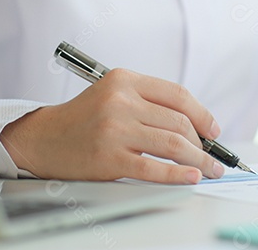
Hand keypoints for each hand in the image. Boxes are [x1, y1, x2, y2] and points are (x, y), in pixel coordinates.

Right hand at [0, 68, 225, 183]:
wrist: (44, 138)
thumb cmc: (84, 119)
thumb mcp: (113, 94)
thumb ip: (149, 102)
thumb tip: (196, 126)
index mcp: (124, 80)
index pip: (177, 95)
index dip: (203, 114)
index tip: (214, 131)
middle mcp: (120, 101)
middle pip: (179, 121)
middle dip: (203, 142)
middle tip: (213, 156)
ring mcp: (114, 129)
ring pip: (172, 143)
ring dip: (198, 159)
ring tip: (208, 169)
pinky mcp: (109, 157)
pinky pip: (154, 167)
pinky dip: (178, 174)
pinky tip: (190, 177)